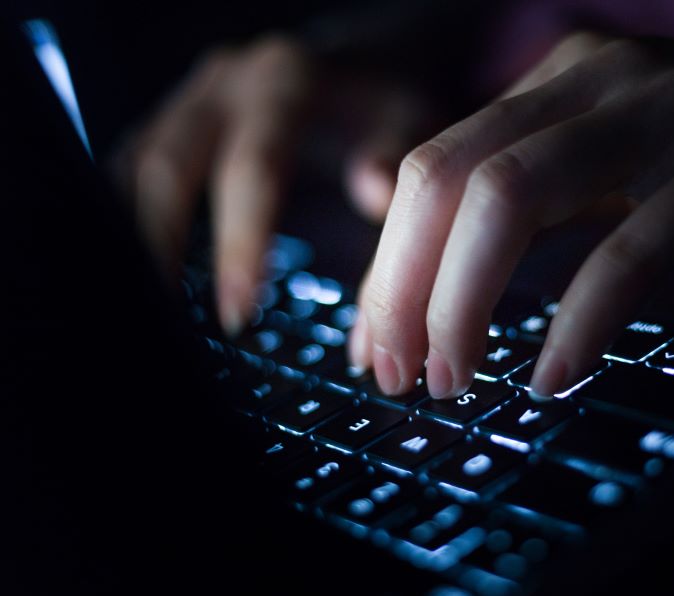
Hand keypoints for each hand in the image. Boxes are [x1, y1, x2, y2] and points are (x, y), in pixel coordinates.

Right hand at [119, 34, 431, 333]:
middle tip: (174, 320)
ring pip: (135, 165)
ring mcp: (189, 100)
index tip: (237, 310)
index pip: (251, 169)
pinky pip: (130, 167)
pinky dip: (128, 216)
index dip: (240, 242)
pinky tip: (141, 264)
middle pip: (168, 165)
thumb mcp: (411, 117)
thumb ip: (393, 155)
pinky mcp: (170, 121)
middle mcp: (224, 86)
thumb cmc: (382, 101)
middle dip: (163, 246)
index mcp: (283, 84)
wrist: (353, 62)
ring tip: (150, 303)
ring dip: (134, 233)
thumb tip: (373, 195)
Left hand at [351, 32, 673, 398]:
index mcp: (560, 79)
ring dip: (463, 305)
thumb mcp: (615, 171)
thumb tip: (412, 256)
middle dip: (401, 289)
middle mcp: (601, 76)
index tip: (373, 347)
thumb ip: (527, 205)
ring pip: (513, 200)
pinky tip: (555, 377)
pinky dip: (579, 321)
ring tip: (455, 382)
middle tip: (397, 377)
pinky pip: (632, 249)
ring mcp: (672, 110)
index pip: (433, 169)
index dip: (385, 265)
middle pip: (449, 180)